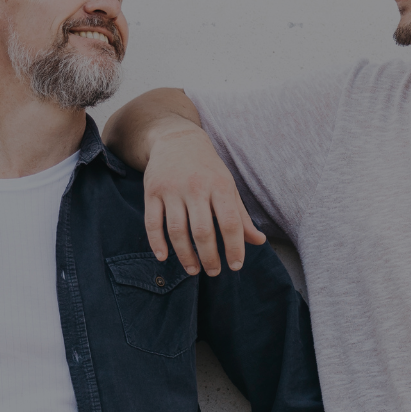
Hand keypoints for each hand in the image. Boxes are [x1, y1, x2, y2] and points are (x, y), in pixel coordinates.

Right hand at [142, 123, 265, 275]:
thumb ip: (241, 216)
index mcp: (220, 186)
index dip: (234, 247)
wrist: (177, 139)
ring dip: (185, 255)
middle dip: (209, 257)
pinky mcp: (152, 192)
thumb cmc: (208, 169)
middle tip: (213, 272)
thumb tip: (259, 241)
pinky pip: (153, 222)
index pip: (230, 222)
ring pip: (177, 230)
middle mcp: (196, 187)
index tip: (235, 265)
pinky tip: (164, 257)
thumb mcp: (228, 187)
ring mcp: (172, 189)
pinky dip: (157, 243)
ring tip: (193, 269)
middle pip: (203, 231)